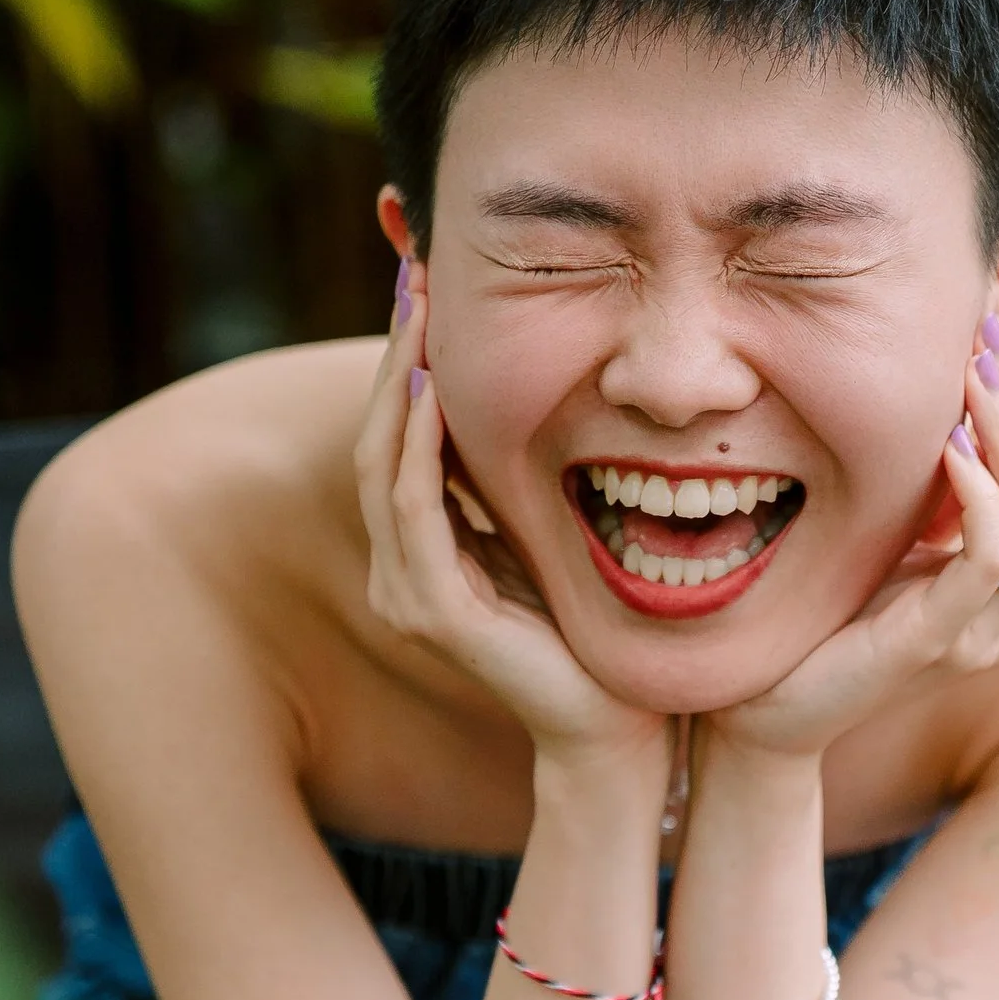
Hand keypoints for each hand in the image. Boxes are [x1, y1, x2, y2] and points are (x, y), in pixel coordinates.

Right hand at [355, 276, 667, 770]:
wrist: (619, 725)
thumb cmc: (596, 628)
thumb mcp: (552, 529)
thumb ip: (520, 477)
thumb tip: (531, 386)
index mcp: (424, 547)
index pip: (400, 436)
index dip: (408, 358)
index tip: (428, 283)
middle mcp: (401, 568)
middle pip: (379, 437)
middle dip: (397, 353)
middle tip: (414, 273)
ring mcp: (408, 592)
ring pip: (382, 463)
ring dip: (399, 382)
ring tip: (417, 312)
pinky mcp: (433, 611)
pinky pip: (414, 510)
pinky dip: (417, 447)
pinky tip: (432, 391)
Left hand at [711, 342, 998, 762]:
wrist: (767, 711)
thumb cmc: (821, 615)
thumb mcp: (888, 537)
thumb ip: (929, 488)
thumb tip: (947, 389)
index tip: (988, 348)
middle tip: (980, 351)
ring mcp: (986, 634)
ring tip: (969, 384)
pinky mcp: (943, 644)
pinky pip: (992, 556)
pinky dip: (978, 491)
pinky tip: (950, 447)